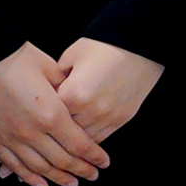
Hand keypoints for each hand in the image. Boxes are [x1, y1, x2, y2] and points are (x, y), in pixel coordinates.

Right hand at [0, 44, 107, 185]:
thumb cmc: (12, 56)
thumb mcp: (48, 68)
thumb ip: (65, 90)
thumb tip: (74, 102)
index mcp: (50, 113)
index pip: (79, 144)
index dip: (94, 157)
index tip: (104, 163)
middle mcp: (31, 132)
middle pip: (62, 160)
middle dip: (81, 170)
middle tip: (92, 176)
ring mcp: (10, 139)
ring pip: (39, 168)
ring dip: (58, 178)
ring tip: (72, 184)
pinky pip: (14, 166)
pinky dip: (29, 178)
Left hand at [50, 37, 166, 141]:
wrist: (139, 46)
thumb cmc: (104, 46)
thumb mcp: (71, 55)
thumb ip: (56, 77)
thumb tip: (52, 91)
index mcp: (73, 94)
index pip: (50, 114)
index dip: (46, 110)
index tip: (45, 106)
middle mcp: (90, 110)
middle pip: (65, 131)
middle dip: (60, 125)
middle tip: (57, 117)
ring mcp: (108, 117)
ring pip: (83, 139)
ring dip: (76, 135)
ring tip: (71, 125)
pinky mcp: (121, 120)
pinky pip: (101, 137)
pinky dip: (91, 136)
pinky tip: (86, 128)